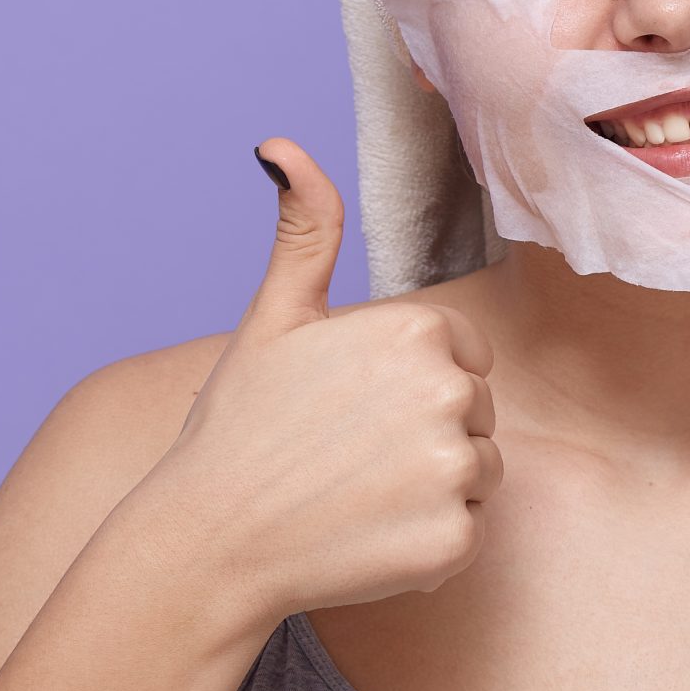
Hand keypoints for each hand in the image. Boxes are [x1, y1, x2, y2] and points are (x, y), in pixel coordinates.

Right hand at [132, 138, 502, 626]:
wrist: (209, 542)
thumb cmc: (241, 428)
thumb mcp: (275, 318)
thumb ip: (304, 231)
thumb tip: (280, 145)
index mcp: (419, 328)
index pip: (464, 356)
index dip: (410, 385)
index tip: (353, 408)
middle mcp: (448, 391)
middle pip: (477, 413)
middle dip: (426, 435)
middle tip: (347, 455)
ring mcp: (455, 469)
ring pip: (480, 472)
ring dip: (432, 489)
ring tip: (356, 495)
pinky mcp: (456, 540)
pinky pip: (469, 533)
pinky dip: (428, 544)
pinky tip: (367, 538)